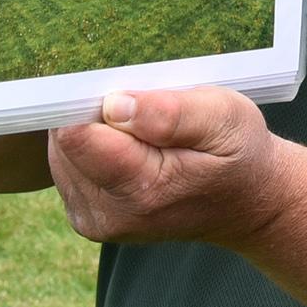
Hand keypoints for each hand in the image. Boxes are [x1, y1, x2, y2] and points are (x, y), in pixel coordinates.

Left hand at [47, 85, 297, 247]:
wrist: (245, 202)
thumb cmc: (238, 154)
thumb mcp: (225, 120)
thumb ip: (169, 114)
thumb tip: (113, 105)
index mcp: (141, 190)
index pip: (75, 134)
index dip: (89, 99)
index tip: (120, 86)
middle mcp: (108, 214)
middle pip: (63, 140)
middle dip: (93, 113)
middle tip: (141, 106)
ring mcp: (93, 220)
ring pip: (60, 150)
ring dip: (92, 129)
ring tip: (139, 127)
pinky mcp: (85, 216)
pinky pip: (67, 164)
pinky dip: (92, 146)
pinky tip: (127, 144)